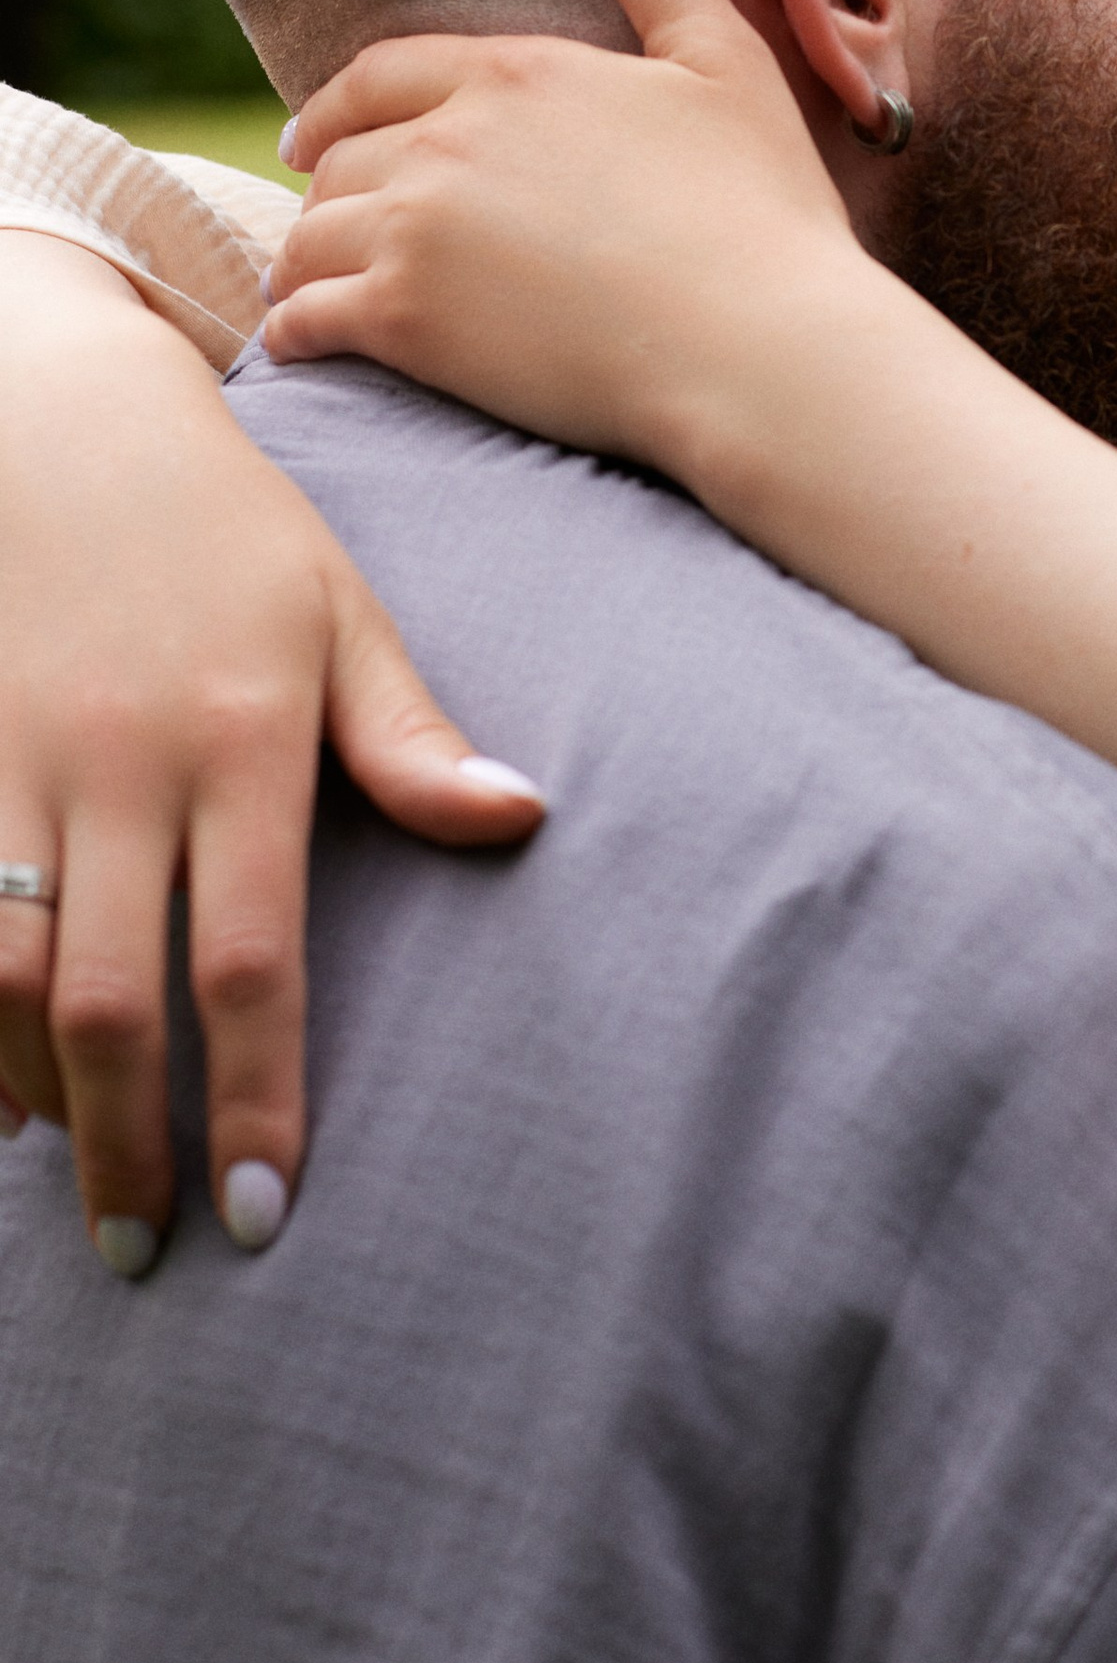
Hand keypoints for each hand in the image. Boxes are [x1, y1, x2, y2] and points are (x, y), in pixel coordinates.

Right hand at [0, 235, 545, 1270]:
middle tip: (149, 1251)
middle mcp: (119, 763)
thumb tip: (518, 821)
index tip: (266, 1213)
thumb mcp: (339, 608)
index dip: (254, 1097)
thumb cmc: (223, 524)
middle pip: (115, 999)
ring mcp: (15, 761)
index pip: (251, 958)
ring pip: (6, 974)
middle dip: (130, 1143)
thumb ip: (411, 737)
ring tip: (72, 1182)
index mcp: (242, 738)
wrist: (52, 412)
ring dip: (36, 1096)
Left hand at [264, 0, 861, 474]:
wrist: (761, 348)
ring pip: (311, 236)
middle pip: (341, 159)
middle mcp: (446, 140)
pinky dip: (295, 328)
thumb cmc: (761, 208)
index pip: (384, 75)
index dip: (340, 106)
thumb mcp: (721, 57)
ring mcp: (416, 230)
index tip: (314, 137)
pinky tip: (304, 343)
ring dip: (304, 261)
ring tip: (314, 289)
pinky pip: (306, 316)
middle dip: (328, 189)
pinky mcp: (406, 323)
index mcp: (515, 73)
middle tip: (326, 224)